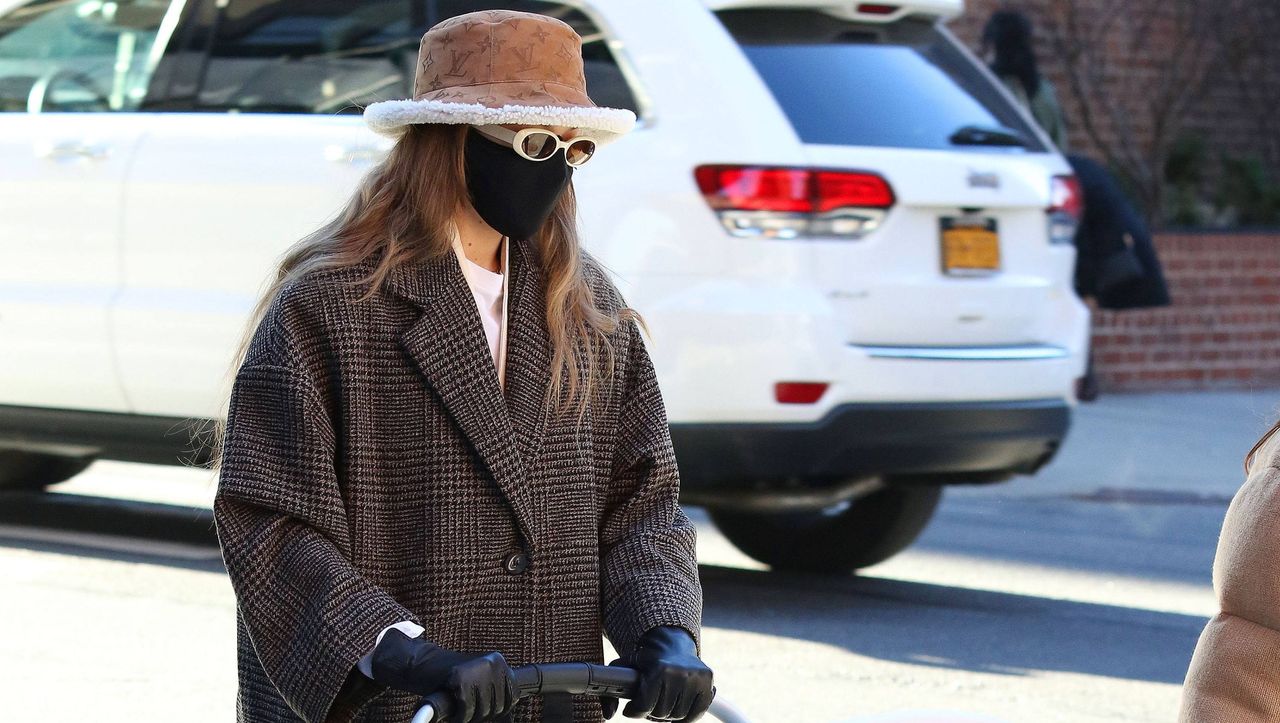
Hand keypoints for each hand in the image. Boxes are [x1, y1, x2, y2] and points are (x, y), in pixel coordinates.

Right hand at [367, 627, 516, 722]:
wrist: (424, 664)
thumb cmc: (453, 677)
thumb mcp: (480, 679)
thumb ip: (496, 691)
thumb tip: (508, 716)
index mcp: (499, 662)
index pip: (512, 698)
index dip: (496, 709)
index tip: (481, 705)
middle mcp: (492, 662)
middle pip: (498, 706)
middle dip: (482, 713)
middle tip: (467, 707)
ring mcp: (476, 668)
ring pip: (484, 710)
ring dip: (469, 715)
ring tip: (460, 706)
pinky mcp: (460, 677)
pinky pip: (466, 709)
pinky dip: (458, 715)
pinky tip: (452, 706)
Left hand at [608, 626, 713, 721]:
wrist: (672, 645)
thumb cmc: (646, 660)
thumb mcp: (624, 667)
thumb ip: (609, 687)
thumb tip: (608, 714)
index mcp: (660, 669)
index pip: (645, 706)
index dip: (635, 710)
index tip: (632, 708)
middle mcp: (681, 674)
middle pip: (661, 714)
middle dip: (652, 712)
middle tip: (648, 704)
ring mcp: (697, 680)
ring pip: (678, 716)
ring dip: (668, 714)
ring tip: (662, 703)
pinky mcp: (709, 684)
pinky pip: (696, 715)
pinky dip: (686, 717)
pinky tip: (677, 707)